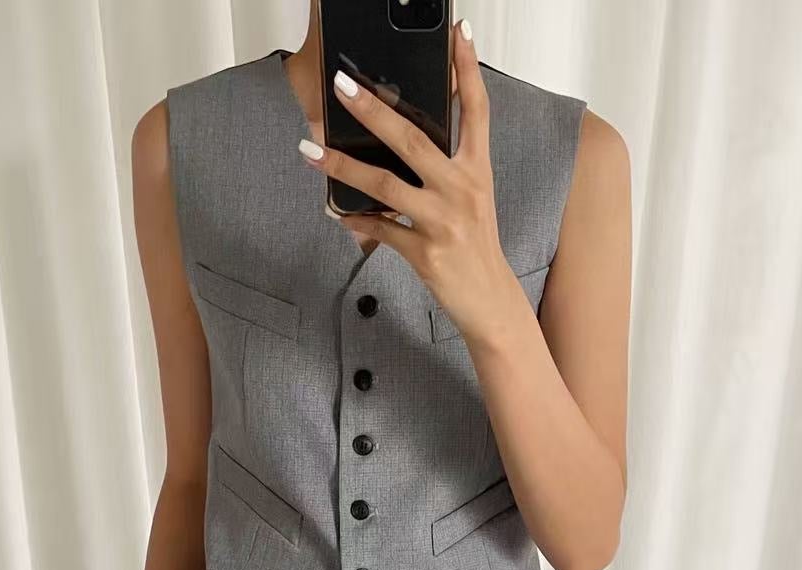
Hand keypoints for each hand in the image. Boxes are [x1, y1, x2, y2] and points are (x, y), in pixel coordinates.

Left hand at [298, 20, 520, 346]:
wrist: (490, 302)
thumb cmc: (475, 246)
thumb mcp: (471, 198)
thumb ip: (445, 167)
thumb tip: (402, 139)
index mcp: (477, 170)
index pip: (476, 109)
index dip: (467, 69)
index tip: (458, 34)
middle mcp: (462, 189)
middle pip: (413, 139)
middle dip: (374, 110)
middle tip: (343, 85)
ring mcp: (443, 222)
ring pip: (385, 185)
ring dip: (343, 166)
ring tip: (310, 150)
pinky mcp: (425, 253)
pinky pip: (380, 230)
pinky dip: (355, 221)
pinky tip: (334, 211)